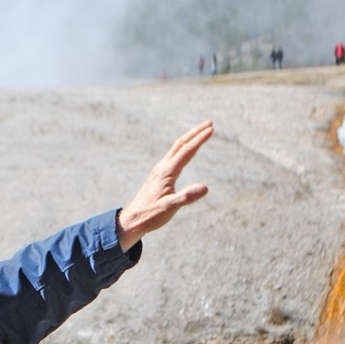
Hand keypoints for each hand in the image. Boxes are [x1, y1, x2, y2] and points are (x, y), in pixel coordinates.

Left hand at [117, 120, 213, 250]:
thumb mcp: (170, 208)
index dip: (199, 140)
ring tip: (201, 132)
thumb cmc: (151, 215)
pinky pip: (173, 155)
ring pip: (176, 148)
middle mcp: (162, 167)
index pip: (186, 151)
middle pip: (180, 144)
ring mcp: (159, 170)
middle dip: (195, 133)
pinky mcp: (158, 175)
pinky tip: (185, 151)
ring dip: (189, 138)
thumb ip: (186, 197)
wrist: (133, 219)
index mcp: (167, 172)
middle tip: (210, 123)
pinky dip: (183, 147)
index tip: (211, 130)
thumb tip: (206, 188)